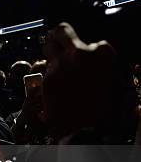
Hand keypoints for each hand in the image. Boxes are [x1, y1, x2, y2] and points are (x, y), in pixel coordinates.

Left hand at [43, 22, 117, 137]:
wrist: (84, 132)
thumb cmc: (104, 112)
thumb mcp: (116, 86)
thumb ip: (106, 68)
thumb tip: (101, 61)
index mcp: (102, 54)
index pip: (96, 41)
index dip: (92, 49)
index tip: (89, 53)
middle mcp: (79, 53)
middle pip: (61, 30)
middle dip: (59, 35)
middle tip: (60, 40)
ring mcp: (60, 64)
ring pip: (48, 46)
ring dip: (51, 50)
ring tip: (56, 58)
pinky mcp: (47, 78)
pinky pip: (45, 68)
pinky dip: (49, 72)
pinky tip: (56, 81)